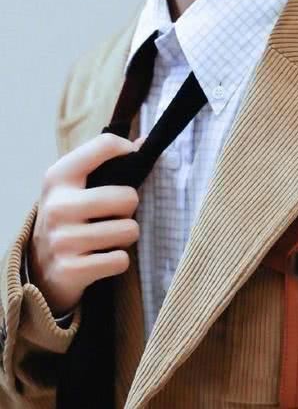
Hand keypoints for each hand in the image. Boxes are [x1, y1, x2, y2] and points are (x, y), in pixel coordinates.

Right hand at [27, 133, 144, 317]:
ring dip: (125, 236)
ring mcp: (62, 239)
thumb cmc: (68, 215)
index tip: (130, 159)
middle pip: (127, 197)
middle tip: (116, 213)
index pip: (105, 144)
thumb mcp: (75, 184)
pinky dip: (117, 260)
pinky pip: (120, 260)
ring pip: (129, 231)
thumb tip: (145, 141)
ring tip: (109, 236)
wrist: (39, 267)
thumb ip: (105, 160)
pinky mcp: (70, 270)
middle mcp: (58, 205)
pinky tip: (101, 257)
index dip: (128, 150)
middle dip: (130, 207)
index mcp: (59, 176)